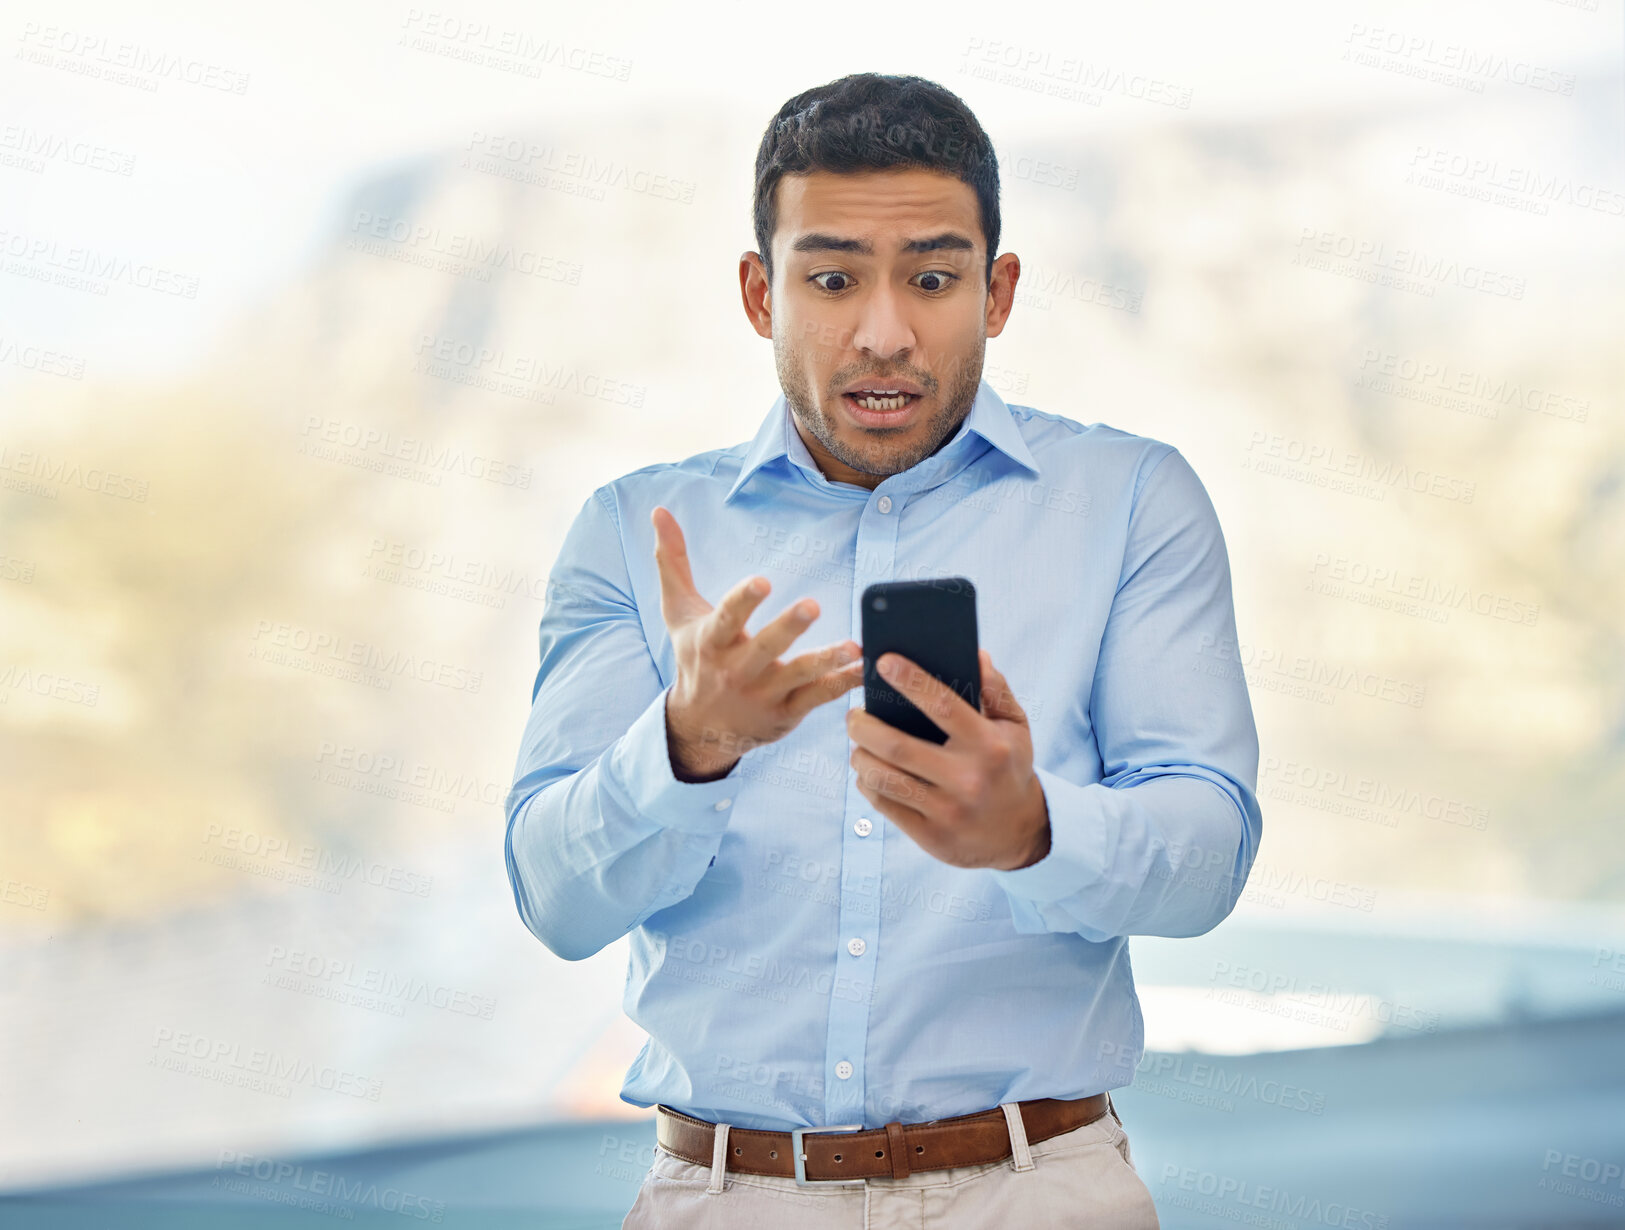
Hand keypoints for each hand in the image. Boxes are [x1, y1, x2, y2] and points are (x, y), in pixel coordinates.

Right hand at [651, 505, 864, 779]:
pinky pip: (817, 697)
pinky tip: (864, 668)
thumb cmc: (695, 657)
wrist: (700, 727)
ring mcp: (764, 694)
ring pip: (798, 676)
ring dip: (825, 661)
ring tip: (852, 647)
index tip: (762, 581)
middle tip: (812, 605)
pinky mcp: (787, 713)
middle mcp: (737, 670)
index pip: (726, 619)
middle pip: (765, 647)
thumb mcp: (678, 613)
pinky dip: (842, 684)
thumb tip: (659, 510)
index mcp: (711, 642)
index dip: (743, 601)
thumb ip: (672, 562)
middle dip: (788, 627)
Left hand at [846, 648, 1049, 870]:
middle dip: (863, 726)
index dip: (910, 681)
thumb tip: (975, 655)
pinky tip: (869, 770)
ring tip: (858, 743)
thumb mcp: (1015, 726)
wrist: (1019, 833)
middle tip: (854, 715)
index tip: (883, 661)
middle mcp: (967, 780)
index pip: (943, 706)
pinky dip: (867, 783)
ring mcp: (947, 812)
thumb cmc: (1009, 766)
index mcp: (989, 746)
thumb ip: (996, 689)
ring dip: (860, 756)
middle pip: (896, 747)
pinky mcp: (930, 837)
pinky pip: (883, 805)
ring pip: (882, 778)